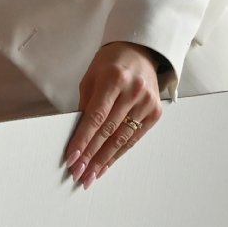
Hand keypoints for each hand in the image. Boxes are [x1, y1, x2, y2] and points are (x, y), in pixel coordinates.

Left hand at [63, 42, 163, 186]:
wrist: (139, 51)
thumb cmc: (109, 63)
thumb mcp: (91, 77)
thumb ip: (86, 104)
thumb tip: (77, 135)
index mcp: (113, 79)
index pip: (96, 117)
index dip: (83, 140)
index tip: (72, 158)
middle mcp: (133, 91)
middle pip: (109, 131)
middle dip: (92, 155)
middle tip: (79, 173)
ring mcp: (147, 103)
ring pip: (122, 139)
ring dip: (104, 160)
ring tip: (90, 175)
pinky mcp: (155, 112)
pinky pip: (134, 138)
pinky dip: (118, 153)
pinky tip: (106, 165)